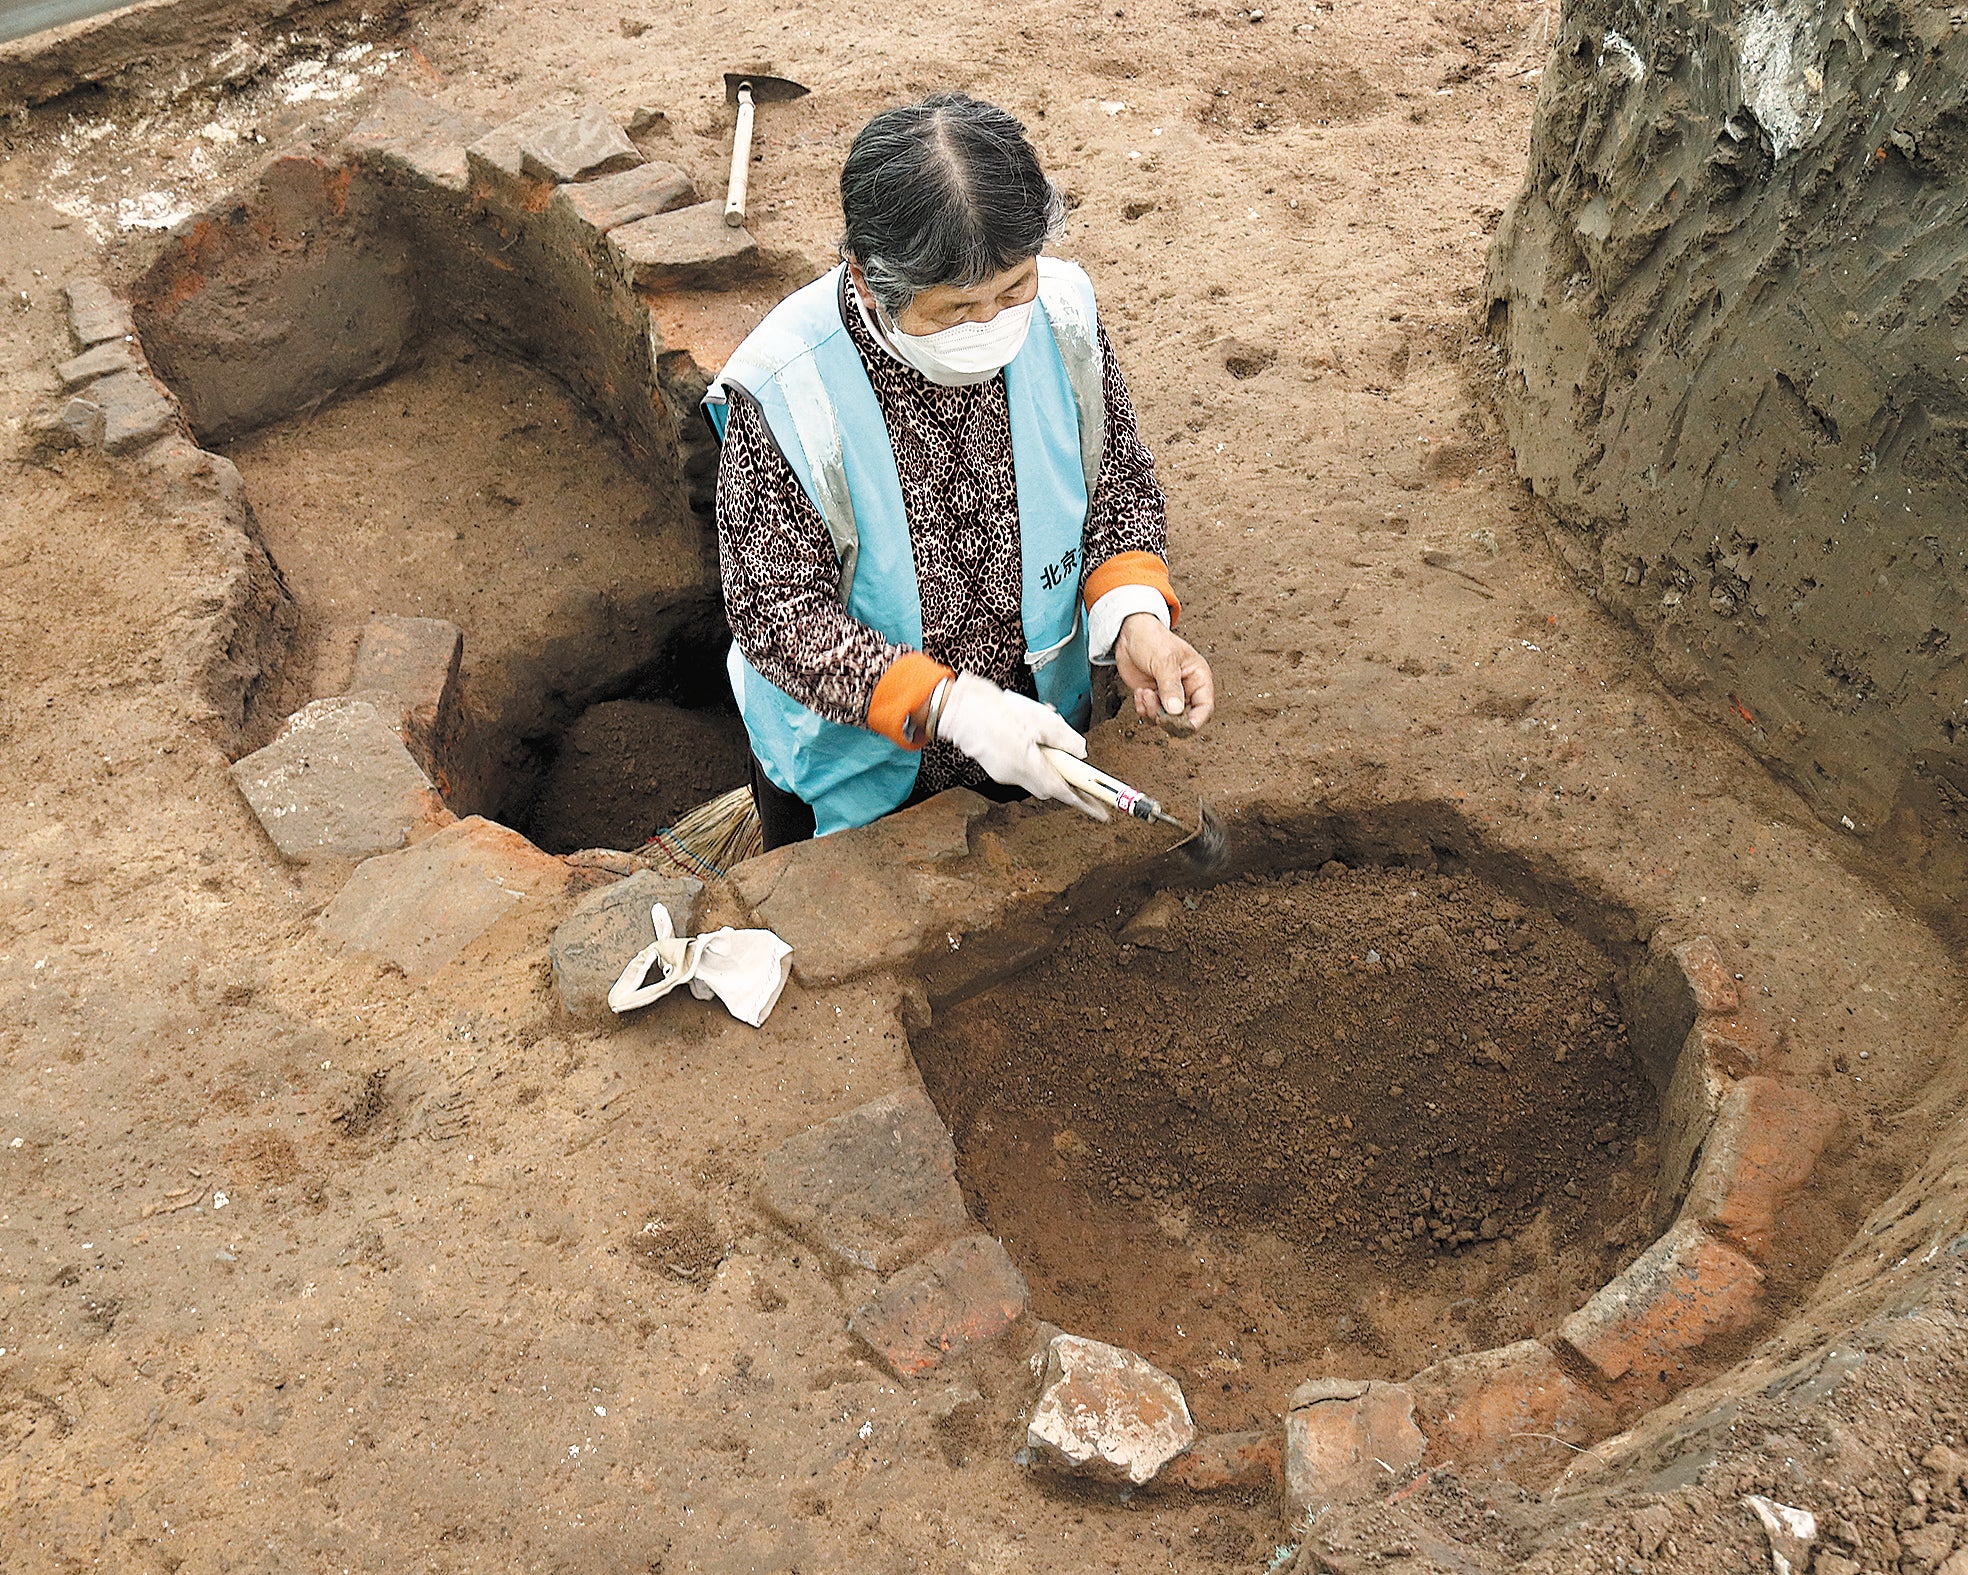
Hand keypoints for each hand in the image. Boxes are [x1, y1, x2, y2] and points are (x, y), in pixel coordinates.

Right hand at [933, 673, 1103, 815]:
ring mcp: (1003, 772)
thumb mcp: (1042, 721)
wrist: (960, 709)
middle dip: (1063, 778)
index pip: (1063, 792)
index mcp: (1031, 767)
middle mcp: (1016, 776)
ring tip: (1045, 732)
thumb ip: (1065, 739)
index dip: (1084, 802)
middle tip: (1077, 768)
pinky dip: (1030, 755)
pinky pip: (1020, 766)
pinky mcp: (995, 765)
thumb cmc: (999, 713)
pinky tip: (1027, 731)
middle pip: (1049, 785)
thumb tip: (1080, 751)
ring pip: (1034, 774)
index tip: (1099, 810)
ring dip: (1045, 760)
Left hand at [1114, 614, 1214, 730]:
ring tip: (1145, 693)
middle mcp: (1186, 689)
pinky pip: (1151, 715)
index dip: (1196, 720)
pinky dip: (1143, 708)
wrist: (1129, 633)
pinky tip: (1140, 692)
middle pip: (1185, 718)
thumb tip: (1176, 711)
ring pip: (1166, 720)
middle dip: (1168, 717)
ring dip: (1152, 711)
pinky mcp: (1154, 698)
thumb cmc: (1153, 639)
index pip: (1205, 707)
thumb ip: (1170, 686)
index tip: (1181, 726)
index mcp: (1198, 677)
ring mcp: (1169, 695)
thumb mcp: (1164, 660)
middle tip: (1154, 706)